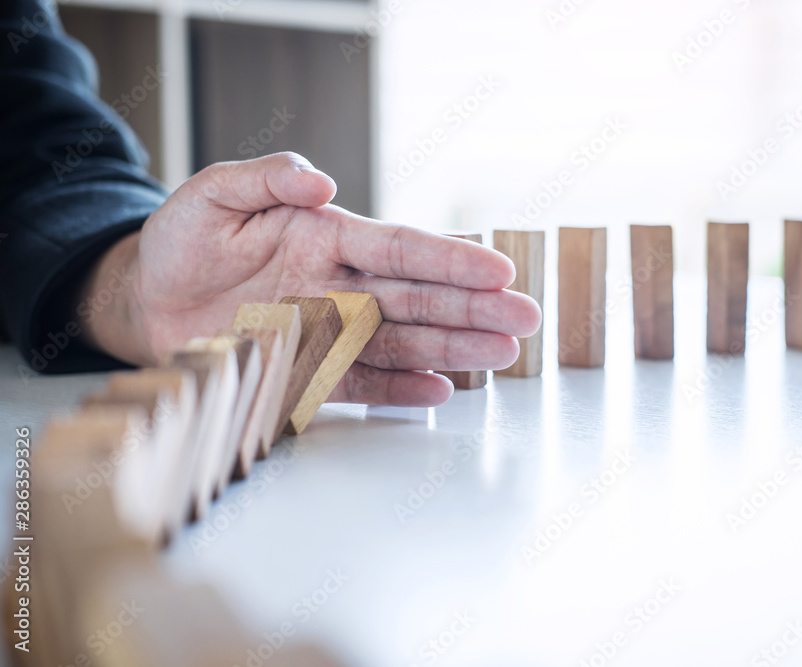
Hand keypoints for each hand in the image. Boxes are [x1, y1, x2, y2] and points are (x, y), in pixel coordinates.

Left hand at [78, 152, 541, 406]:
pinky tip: (440, 389)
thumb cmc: (181, 242)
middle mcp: (340, 285)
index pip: (401, 248)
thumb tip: (323, 181)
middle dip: (474, 308)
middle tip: (526, 318)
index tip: (498, 270)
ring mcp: (329, 331)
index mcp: (327, 237)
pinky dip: (399, 388)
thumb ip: (265, 179)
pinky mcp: (307, 372)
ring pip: (403, 341)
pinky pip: (361, 382)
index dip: (451, 259)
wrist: (147, 301)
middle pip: (419, 298)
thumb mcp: (212, 195)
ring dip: (454, 348)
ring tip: (503, 355)